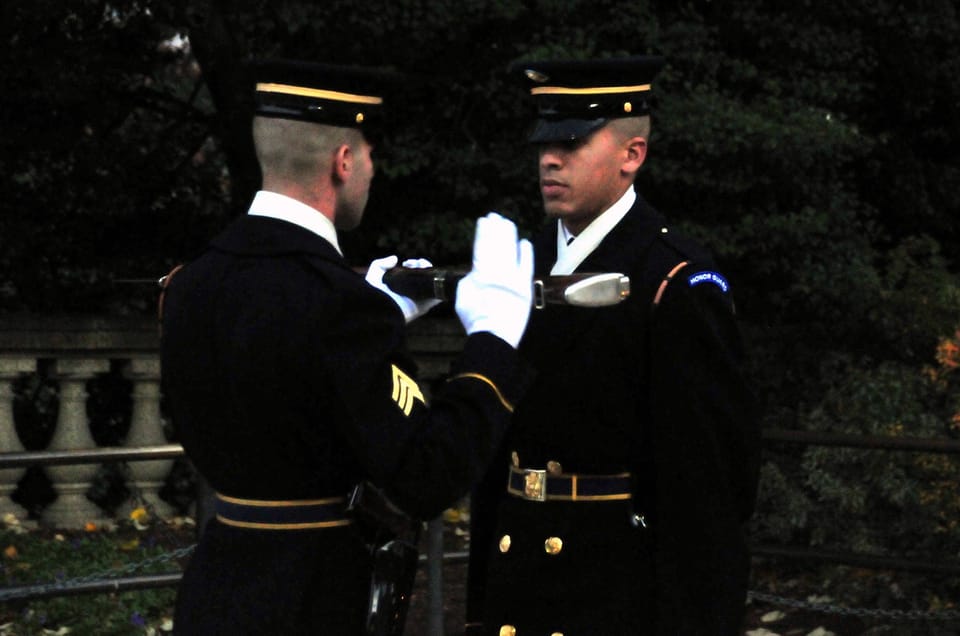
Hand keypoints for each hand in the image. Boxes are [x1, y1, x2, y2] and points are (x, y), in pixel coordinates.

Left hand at [365, 255, 441, 322]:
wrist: (377, 306)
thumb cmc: (373, 293)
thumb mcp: (374, 273)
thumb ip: (381, 263)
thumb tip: (395, 258)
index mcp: (403, 288)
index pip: (414, 275)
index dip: (414, 265)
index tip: (406, 262)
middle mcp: (412, 294)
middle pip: (425, 278)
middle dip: (423, 266)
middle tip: (415, 263)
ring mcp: (420, 300)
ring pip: (432, 283)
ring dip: (430, 272)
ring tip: (422, 265)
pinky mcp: (425, 306)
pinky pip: (437, 294)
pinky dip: (437, 283)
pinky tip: (428, 273)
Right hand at [455, 212, 533, 347]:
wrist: (494, 335)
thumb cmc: (475, 318)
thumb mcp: (462, 295)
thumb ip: (470, 277)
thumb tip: (476, 269)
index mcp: (480, 272)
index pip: (482, 245)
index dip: (484, 231)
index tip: (485, 220)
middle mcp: (497, 270)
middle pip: (497, 243)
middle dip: (496, 228)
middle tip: (496, 216)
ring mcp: (512, 277)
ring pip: (511, 250)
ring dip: (509, 235)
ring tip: (508, 223)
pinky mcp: (525, 286)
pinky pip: (527, 264)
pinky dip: (525, 252)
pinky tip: (524, 242)